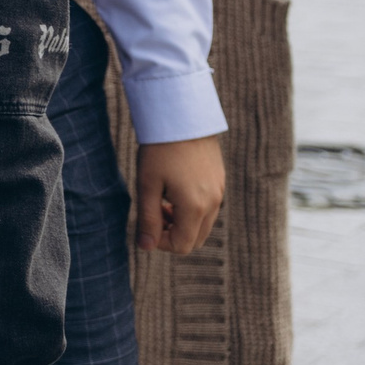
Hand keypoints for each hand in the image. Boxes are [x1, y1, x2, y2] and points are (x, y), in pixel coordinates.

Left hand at [134, 134, 224, 253]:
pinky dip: (191, 209)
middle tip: (153, 213)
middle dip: (172, 234)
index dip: (160, 243)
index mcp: (195, 207)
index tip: (145, 225)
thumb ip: (148, 219)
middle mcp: (213, 203)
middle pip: (195, 239)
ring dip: (181, 222)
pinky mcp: (220, 182)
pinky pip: (208, 208)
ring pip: (202, 224)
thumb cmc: (159, 150)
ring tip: (161, 200)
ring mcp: (219, 192)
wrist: (182, 117)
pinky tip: (174, 189)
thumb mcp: (147, 185)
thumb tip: (145, 247)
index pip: (182, 245)